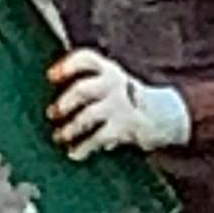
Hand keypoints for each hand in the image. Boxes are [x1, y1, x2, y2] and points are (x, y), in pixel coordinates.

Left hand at [49, 49, 192, 158]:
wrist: (163, 114)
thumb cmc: (124, 98)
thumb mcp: (110, 84)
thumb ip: (87, 87)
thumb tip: (55, 109)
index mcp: (108, 70)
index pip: (86, 59)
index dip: (67, 66)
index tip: (50, 76)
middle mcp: (114, 84)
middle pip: (83, 89)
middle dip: (65, 102)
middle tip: (52, 113)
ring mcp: (119, 105)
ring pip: (87, 116)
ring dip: (70, 128)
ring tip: (59, 136)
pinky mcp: (124, 126)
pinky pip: (98, 137)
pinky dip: (83, 147)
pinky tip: (74, 153)